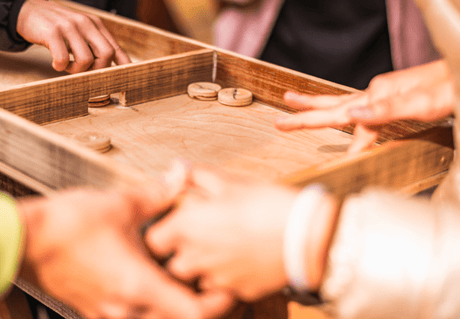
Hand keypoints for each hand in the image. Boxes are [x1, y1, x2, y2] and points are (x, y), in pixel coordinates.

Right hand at [16, 0, 130, 72]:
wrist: (28, 9)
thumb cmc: (56, 26)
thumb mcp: (80, 30)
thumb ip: (95, 44)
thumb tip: (114, 66)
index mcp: (95, 24)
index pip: (116, 48)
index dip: (123, 65)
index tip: (123, 79)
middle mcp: (85, 23)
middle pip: (107, 54)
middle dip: (97, 70)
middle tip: (83, 71)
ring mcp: (69, 27)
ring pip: (86, 60)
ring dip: (76, 70)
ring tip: (67, 65)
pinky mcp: (52, 32)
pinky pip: (63, 59)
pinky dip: (60, 67)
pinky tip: (55, 63)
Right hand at [17, 186, 232, 318]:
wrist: (22, 241)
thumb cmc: (65, 227)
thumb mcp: (119, 204)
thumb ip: (156, 193)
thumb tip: (179, 176)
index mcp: (138, 285)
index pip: (193, 314)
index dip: (219, 304)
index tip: (227, 287)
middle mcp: (125, 308)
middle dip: (197, 303)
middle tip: (208, 278)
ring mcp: (108, 312)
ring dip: (171, 303)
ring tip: (179, 275)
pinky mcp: (94, 308)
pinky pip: (132, 314)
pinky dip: (148, 300)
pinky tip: (147, 272)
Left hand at [146, 165, 298, 300]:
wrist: (306, 235)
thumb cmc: (266, 203)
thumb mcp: (230, 181)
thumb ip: (197, 175)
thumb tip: (177, 167)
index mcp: (186, 227)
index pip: (153, 239)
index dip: (163, 231)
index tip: (178, 223)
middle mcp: (195, 257)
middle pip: (172, 265)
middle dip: (181, 254)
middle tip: (202, 237)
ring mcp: (217, 279)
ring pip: (196, 280)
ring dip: (203, 268)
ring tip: (224, 249)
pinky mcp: (239, 292)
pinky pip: (223, 290)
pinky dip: (227, 279)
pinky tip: (243, 261)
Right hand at [275, 59, 454, 153]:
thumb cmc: (449, 88)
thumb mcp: (423, 102)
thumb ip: (386, 109)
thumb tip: (351, 115)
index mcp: (378, 95)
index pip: (356, 127)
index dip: (353, 148)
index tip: (345, 165)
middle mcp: (374, 92)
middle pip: (331, 106)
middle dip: (304, 115)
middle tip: (280, 120)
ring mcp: (379, 93)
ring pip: (338, 102)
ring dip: (314, 105)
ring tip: (291, 100)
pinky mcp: (386, 96)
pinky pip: (354, 105)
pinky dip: (337, 108)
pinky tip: (339, 110)